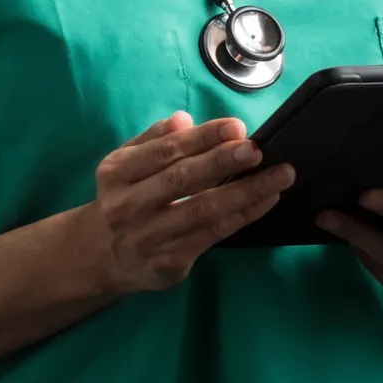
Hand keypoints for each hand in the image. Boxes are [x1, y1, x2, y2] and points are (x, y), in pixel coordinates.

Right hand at [78, 111, 294, 294]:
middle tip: (258, 150)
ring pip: (203, 210)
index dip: (203, 138)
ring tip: (279, 175)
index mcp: (116, 173)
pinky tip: (266, 200)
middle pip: (182, 179)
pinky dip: (243, 216)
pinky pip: (213, 235)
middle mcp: (127, 206)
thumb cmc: (125, 199)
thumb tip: (184, 119)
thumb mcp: (126, 164)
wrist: (103, 257)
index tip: (236, 127)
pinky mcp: (169, 262)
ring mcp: (148, 237)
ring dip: (246, 191)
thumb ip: (154, 140)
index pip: (165, 151)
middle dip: (224, 162)